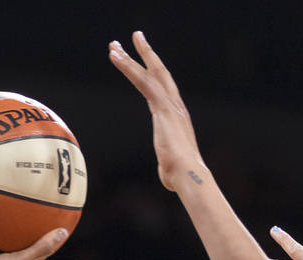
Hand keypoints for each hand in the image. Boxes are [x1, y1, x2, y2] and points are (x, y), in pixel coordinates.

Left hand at [109, 31, 202, 192]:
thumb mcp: (171, 169)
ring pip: (148, 73)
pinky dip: (128, 67)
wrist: (188, 175)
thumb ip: (168, 166)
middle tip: (136, 37)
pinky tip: (116, 57)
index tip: (144, 65)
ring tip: (115, 46)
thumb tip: (169, 178)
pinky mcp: (162, 106)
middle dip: (147, 55)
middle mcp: (176, 107)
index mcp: (177, 119)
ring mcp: (170, 105)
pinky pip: (142, 80)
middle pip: (160, 74)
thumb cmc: (180, 178)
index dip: (153, 76)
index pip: (164, 91)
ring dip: (130, 58)